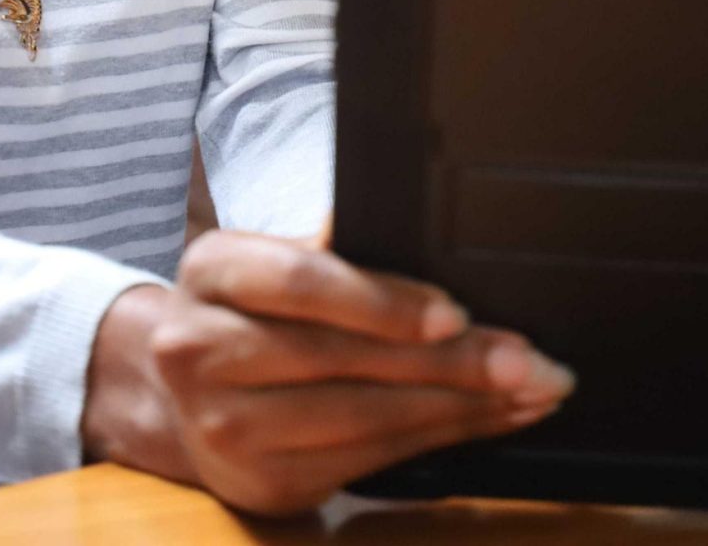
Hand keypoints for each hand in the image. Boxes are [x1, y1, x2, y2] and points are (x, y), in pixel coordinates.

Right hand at [80, 229, 574, 514]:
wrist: (177, 394)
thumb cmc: (247, 311)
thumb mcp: (267, 258)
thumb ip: (327, 245)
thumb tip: (393, 225)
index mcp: (211, 270)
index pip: (300, 282)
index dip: (382, 301)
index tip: (457, 314)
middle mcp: (200, 350)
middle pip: (345, 358)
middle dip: (453, 363)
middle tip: (530, 359)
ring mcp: (225, 427)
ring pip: (365, 418)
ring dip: (463, 408)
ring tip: (530, 390)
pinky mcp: (262, 482)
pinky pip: (369, 461)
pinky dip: (440, 441)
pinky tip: (488, 420)